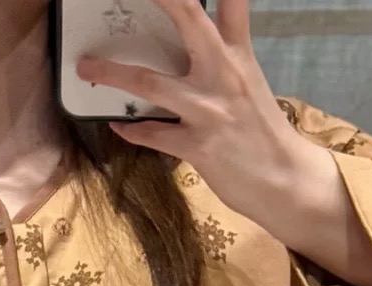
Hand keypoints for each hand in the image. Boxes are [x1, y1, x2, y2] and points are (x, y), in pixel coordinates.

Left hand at [75, 0, 371, 285]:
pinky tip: (116, 123)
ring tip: (87, 66)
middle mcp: (223, 73)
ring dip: (112, 73)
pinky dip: (131, 128)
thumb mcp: (248, 83)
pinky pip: (152, 134)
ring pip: (149, 82)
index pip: (232, 2)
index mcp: (239, 54)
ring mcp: (208, 109)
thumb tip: (189, 47)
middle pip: (189, 18)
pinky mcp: (197, 146)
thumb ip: (223, 58)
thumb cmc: (263, 133)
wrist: (285, 181)